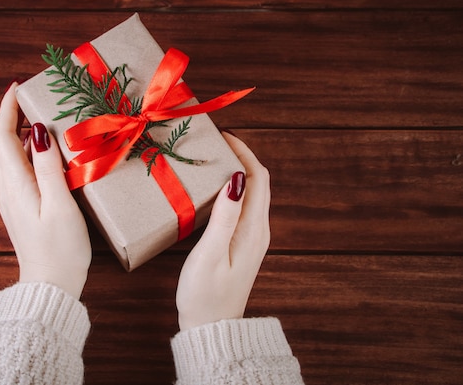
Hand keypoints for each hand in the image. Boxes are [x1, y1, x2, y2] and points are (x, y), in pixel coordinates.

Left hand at [0, 82, 90, 298]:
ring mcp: (11, 199)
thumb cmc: (60, 248)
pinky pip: (17, 169)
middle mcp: (7, 188)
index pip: (0, 136)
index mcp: (14, 185)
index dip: (6, 109)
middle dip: (10, 116)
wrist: (50, 285)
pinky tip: (45, 151)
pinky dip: (25, 151)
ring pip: (8, 156)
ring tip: (41, 117)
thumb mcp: (59, 205)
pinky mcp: (20, 207)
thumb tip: (38, 132)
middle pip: (0, 143)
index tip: (17, 87)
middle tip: (32, 97)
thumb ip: (48, 168)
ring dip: (18, 132)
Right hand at [175, 132, 270, 329]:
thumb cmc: (205, 295)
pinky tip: (214, 188)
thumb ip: (224, 217)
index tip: (225, 136)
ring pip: (252, 194)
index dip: (245, 153)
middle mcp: (259, 230)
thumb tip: (236, 179)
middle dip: (242, 157)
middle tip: (216, 142)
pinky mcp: (243, 244)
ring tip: (213, 158)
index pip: (258, 179)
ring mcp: (253, 238)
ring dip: (238, 171)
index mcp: (253, 230)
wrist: (211, 328)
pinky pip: (243, 207)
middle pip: (259, 183)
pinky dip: (233, 189)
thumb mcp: (210, 254)